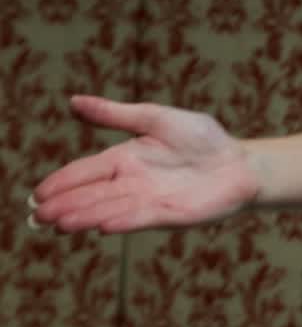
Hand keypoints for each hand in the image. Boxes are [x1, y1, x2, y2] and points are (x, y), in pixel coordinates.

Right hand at [27, 96, 259, 233]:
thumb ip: (115, 114)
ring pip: (110, 210)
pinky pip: (143, 218)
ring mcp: (149, 202)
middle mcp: (131, 184)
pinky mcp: (171, 215)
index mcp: (124, 160)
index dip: (62, 182)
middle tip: (38, 217)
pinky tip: (103, 225)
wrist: (239, 162)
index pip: (85, 172)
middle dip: (65, 206)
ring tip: (60, 223)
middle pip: (91, 196)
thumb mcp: (154, 118)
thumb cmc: (201, 139)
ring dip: (85, 217)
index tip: (37, 195)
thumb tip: (73, 101)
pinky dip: (123, 221)